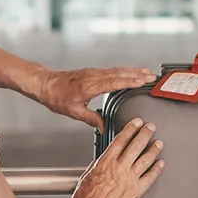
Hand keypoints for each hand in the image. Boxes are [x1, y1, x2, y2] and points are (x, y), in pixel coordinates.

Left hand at [38, 67, 155, 132]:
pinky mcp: (92, 72)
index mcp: (90, 86)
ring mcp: (93, 72)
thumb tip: (103, 127)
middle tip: (152, 76)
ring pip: (117, 70)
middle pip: (120, 73)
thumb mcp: (74, 112)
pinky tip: (130, 73)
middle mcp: (93, 76)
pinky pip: (112, 70)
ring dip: (133, 71)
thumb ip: (91, 119)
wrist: (45, 83)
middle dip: (137, 74)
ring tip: (147, 73)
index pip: (114, 82)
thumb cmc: (56, 97)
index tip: (143, 81)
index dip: (130, 81)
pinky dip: (124, 71)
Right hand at [72, 118, 164, 197]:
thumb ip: (96, 167)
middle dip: (145, 134)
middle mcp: (120, 168)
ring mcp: (130, 179)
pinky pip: (150, 177)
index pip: (121, 140)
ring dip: (153, 149)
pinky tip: (161, 164)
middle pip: (136, 145)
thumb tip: (99, 162)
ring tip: (159, 143)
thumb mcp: (87, 177)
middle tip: (151, 127)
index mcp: (106, 162)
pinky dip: (157, 169)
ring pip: (145, 159)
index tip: (136, 123)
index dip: (130, 129)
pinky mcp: (137, 191)